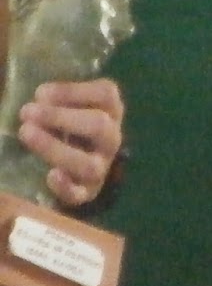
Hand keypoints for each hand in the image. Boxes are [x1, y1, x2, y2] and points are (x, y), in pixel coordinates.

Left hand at [17, 79, 124, 206]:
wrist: (79, 165)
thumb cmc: (69, 126)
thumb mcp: (69, 105)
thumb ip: (56, 98)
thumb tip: (38, 96)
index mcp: (111, 111)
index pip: (106, 94)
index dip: (74, 91)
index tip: (40, 92)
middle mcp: (111, 138)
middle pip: (99, 126)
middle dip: (61, 118)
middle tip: (26, 111)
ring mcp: (102, 167)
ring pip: (89, 163)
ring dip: (56, 148)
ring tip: (26, 134)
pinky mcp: (87, 192)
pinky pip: (80, 194)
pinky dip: (66, 187)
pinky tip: (50, 176)